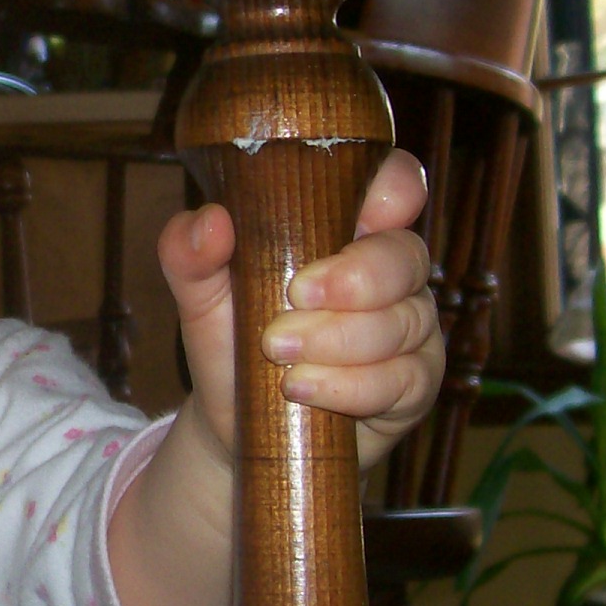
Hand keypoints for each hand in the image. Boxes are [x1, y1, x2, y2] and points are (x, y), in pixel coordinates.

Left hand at [158, 148, 443, 470]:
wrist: (236, 420)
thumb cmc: (232, 337)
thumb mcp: (200, 293)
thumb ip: (190, 252)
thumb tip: (211, 221)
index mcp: (348, 228)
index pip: (396, 185)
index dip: (394, 189)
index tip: (363, 215)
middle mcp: (391, 272)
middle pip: (405, 255)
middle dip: (353, 279)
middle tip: (295, 297)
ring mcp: (410, 328)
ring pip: (402, 322)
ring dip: (337, 339)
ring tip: (277, 351)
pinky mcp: (416, 385)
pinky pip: (402, 379)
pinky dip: (348, 386)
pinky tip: (303, 388)